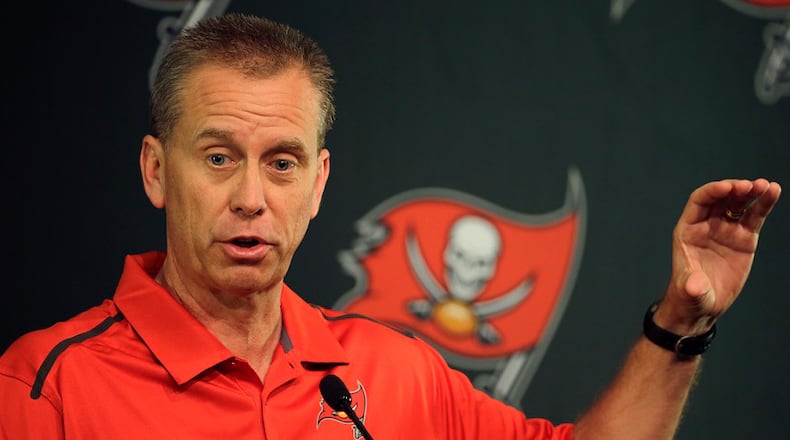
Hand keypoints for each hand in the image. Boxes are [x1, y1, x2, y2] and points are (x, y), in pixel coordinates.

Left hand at [654, 178, 780, 333]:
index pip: (699, 202)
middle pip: (720, 199)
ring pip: (738, 204)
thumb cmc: (689, 295)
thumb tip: (694, 285)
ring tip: (766, 186)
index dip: (713, 191)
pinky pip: (754, 217)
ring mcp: (726, 231)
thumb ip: (692, 286)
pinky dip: (763, 204)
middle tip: (750, 186)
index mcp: (687, 230)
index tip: (728, 188)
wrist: (703, 305)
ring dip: (751, 192)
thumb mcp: (689, 291)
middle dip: (734, 189)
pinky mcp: (743, 239)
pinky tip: (773, 192)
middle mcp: (706, 225)